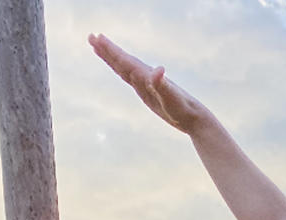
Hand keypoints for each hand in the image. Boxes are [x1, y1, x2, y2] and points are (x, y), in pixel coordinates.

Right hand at [88, 34, 209, 134]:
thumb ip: (163, 85)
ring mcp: (146, 84)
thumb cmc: (182, 109)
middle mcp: (145, 77)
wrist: (194, 117)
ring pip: (124, 67)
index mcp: (146, 76)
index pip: (125, 61)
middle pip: (122, 61)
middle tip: (91, 37)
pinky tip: (120, 67)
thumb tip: (158, 70)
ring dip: (112, 58)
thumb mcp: (171, 99)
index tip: (97, 38)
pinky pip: (130, 78)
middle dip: (107, 50)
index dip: (110, 51)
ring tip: (98, 47)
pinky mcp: (148, 92)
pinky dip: (121, 70)